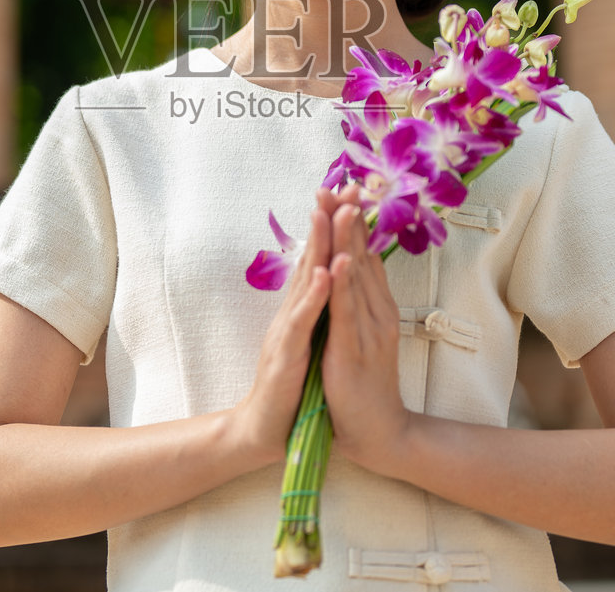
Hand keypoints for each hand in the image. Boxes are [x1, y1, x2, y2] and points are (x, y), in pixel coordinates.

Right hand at [229, 192, 332, 465]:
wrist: (265, 429)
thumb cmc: (291, 386)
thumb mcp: (309, 340)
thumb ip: (316, 310)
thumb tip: (330, 280)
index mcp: (301, 309)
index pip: (319, 259)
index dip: (332, 226)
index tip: (350, 194)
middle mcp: (291, 312)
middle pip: (310, 259)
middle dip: (325, 221)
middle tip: (339, 185)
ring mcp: (286, 331)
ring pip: (303, 281)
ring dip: (317, 246)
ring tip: (329, 214)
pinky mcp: (286, 355)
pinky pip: (301, 322)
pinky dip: (312, 297)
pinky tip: (323, 274)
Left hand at [319, 185, 411, 472]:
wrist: (380, 433)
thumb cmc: (365, 385)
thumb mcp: (364, 335)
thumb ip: (362, 302)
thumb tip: (358, 267)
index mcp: (375, 309)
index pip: (364, 256)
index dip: (353, 223)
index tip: (344, 187)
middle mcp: (376, 313)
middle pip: (362, 258)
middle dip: (350, 219)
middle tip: (343, 181)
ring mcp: (368, 331)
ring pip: (355, 278)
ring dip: (348, 240)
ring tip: (342, 205)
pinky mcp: (354, 352)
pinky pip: (347, 314)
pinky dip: (343, 286)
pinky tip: (339, 262)